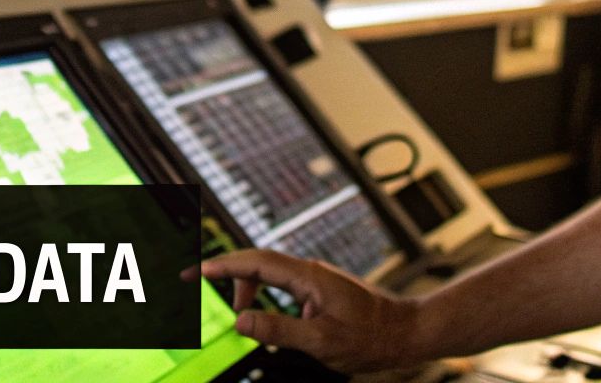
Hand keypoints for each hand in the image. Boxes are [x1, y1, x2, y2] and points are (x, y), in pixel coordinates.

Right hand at [189, 249, 425, 373]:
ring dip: (247, 285)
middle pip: (258, 260)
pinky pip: (282, 283)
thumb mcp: (320, 340)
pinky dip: (263, 292)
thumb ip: (278, 329)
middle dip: (225, 267)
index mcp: (307, 277)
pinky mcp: (320, 290)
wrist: (405, 333)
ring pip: (270, 272)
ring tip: (238, 312)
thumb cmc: (370, 338)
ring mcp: (315, 279)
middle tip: (196, 277)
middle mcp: (310, 272)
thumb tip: (240, 320)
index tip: (196, 269)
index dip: (222, 264)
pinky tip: (262, 312)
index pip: (255, 262)